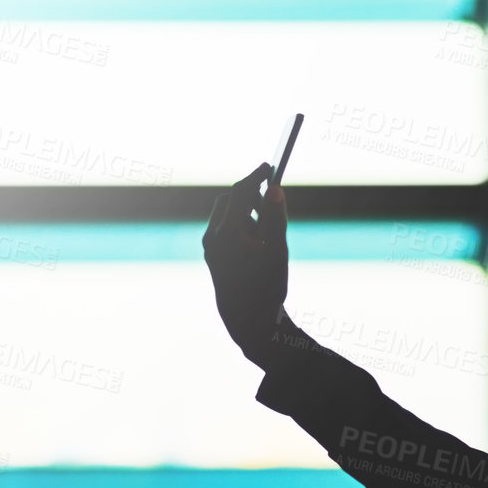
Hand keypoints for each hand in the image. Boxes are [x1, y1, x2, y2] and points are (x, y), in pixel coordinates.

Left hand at [203, 163, 289, 367]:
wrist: (248, 321)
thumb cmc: (266, 286)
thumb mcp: (277, 249)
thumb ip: (275, 216)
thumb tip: (274, 188)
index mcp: (228, 233)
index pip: (240, 192)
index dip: (256, 176)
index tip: (270, 166)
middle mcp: (213, 237)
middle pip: (229, 200)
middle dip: (249, 194)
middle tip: (270, 197)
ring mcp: (210, 248)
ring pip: (226, 215)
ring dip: (245, 211)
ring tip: (266, 230)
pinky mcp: (211, 256)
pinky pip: (223, 229)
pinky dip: (239, 225)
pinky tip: (255, 241)